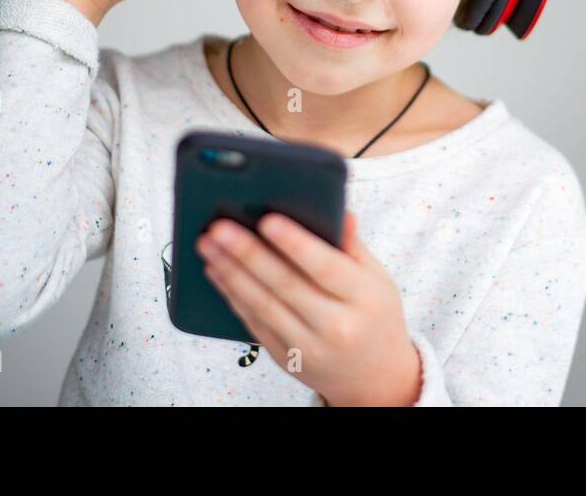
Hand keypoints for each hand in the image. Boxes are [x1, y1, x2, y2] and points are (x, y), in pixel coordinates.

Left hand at [197, 211, 422, 406]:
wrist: (375, 377)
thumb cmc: (375, 316)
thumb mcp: (378, 278)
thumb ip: (353, 245)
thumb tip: (336, 209)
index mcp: (364, 299)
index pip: (326, 267)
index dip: (295, 244)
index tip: (267, 220)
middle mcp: (336, 326)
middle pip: (285, 285)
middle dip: (248, 253)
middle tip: (219, 227)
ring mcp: (308, 347)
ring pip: (262, 305)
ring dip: (230, 272)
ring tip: (208, 244)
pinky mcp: (285, 357)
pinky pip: (254, 323)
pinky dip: (233, 295)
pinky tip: (217, 271)